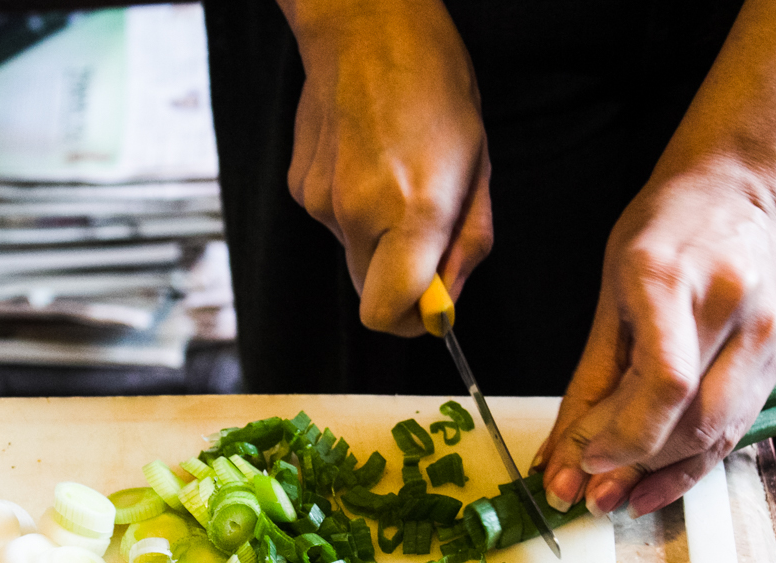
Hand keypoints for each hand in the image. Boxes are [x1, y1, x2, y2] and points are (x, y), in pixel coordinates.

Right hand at [279, 0, 492, 334]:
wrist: (365, 27)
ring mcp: (321, 201)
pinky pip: (331, 222)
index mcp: (414, 211)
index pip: (389, 312)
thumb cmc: (435, 87)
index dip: (411, 320)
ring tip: (393, 175)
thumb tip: (445, 304)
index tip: (430, 305)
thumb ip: (465, 245)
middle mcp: (358, 213)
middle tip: (421, 236)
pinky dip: (351, 207)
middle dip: (396, 282)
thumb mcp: (476, 168)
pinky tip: (364, 160)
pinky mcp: (299, 187)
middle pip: (367, 294)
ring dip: (375, 235)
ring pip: (351, 254)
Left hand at [535, 158, 775, 517]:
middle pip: (693, 418)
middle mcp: (732, 310)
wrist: (740, 193)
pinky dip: (690, 466)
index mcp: (676, 282)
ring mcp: (766, 336)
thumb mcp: (611, 291)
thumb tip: (560, 454)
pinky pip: (735, 429)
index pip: (664, 382)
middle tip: (584, 496)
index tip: (581, 464)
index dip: (623, 436)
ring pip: (717, 433)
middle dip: (634, 466)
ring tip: (610, 498)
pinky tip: (650, 489)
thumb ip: (590, 379)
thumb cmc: (663, 232)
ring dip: (659, 475)